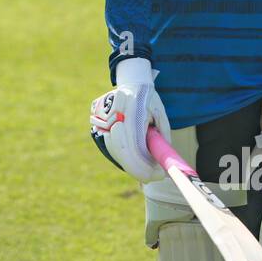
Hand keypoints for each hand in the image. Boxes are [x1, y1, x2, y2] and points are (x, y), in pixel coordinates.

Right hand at [89, 58, 172, 182]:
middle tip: (153, 177)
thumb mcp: (161, 114)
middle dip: (139, 170)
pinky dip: (124, 158)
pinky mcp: (98, 125)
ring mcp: (104, 121)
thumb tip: (162, 160)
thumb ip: (162, 136)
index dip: (145, 165)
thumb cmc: (149, 99)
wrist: (131, 83)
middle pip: (123, 153)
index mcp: (132, 112)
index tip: (158, 174)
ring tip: (148, 170)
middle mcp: (115, 117)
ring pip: (116, 152)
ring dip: (131, 165)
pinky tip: (135, 161)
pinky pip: (111, 147)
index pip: (135, 147)